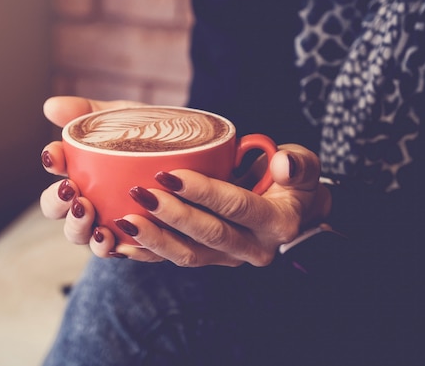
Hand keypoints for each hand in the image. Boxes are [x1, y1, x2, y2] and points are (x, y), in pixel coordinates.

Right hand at [39, 96, 144, 255]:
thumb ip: (88, 112)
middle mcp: (97, 209)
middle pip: (64, 218)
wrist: (201, 152)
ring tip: (95, 223)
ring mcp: (119, 227)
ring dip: (87, 234)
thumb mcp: (121, 117)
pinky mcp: (147, 241)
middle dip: (61, 208)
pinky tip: (124, 243)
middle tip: (73, 192)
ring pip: (92, 242)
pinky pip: (131, 253)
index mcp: (84, 181)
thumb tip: (50, 107)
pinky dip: (125, 249)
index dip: (52, 172)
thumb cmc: (152, 135)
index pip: (56, 176)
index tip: (56, 158)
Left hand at [113, 144, 331, 266]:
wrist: (294, 216)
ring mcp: (228, 258)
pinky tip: (119, 243)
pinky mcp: (209, 259)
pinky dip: (146, 253)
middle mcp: (252, 248)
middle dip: (171, 215)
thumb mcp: (305, 169)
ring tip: (122, 220)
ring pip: (187, 255)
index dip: (202, 191)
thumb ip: (297, 164)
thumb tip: (282, 164)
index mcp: (275, 223)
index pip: (235, 206)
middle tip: (139, 193)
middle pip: (207, 235)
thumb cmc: (295, 184)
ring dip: (153, 239)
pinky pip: (175, 260)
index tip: (169, 173)